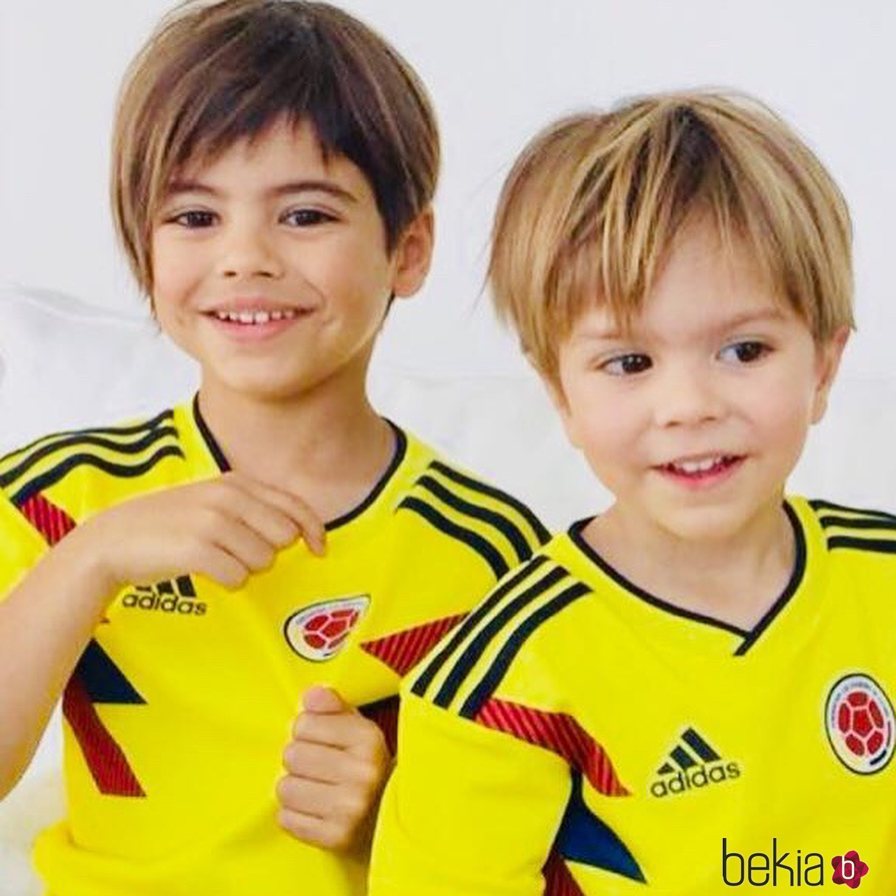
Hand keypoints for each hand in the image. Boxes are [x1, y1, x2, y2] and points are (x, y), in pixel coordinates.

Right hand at [77, 471, 325, 594]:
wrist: (115, 540)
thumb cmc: (172, 524)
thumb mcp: (214, 502)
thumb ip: (255, 509)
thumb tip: (302, 533)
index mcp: (236, 483)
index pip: (295, 506)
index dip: (314, 531)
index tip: (320, 550)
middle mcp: (227, 497)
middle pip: (284, 537)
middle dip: (270, 552)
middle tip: (239, 553)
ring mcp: (211, 521)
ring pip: (263, 560)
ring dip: (245, 568)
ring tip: (216, 558)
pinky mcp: (196, 548)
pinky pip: (238, 578)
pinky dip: (227, 581)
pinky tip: (206, 571)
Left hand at [277, 686, 391, 850]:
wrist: (390, 818)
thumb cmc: (368, 768)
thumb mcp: (359, 730)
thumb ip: (333, 708)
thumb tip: (311, 695)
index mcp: (369, 740)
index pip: (304, 723)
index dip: (307, 730)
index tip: (321, 740)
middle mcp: (362, 774)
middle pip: (292, 755)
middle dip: (300, 760)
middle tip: (318, 767)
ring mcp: (350, 809)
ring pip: (285, 788)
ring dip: (295, 789)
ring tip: (316, 789)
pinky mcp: (336, 839)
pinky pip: (287, 819)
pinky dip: (295, 816)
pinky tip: (315, 810)